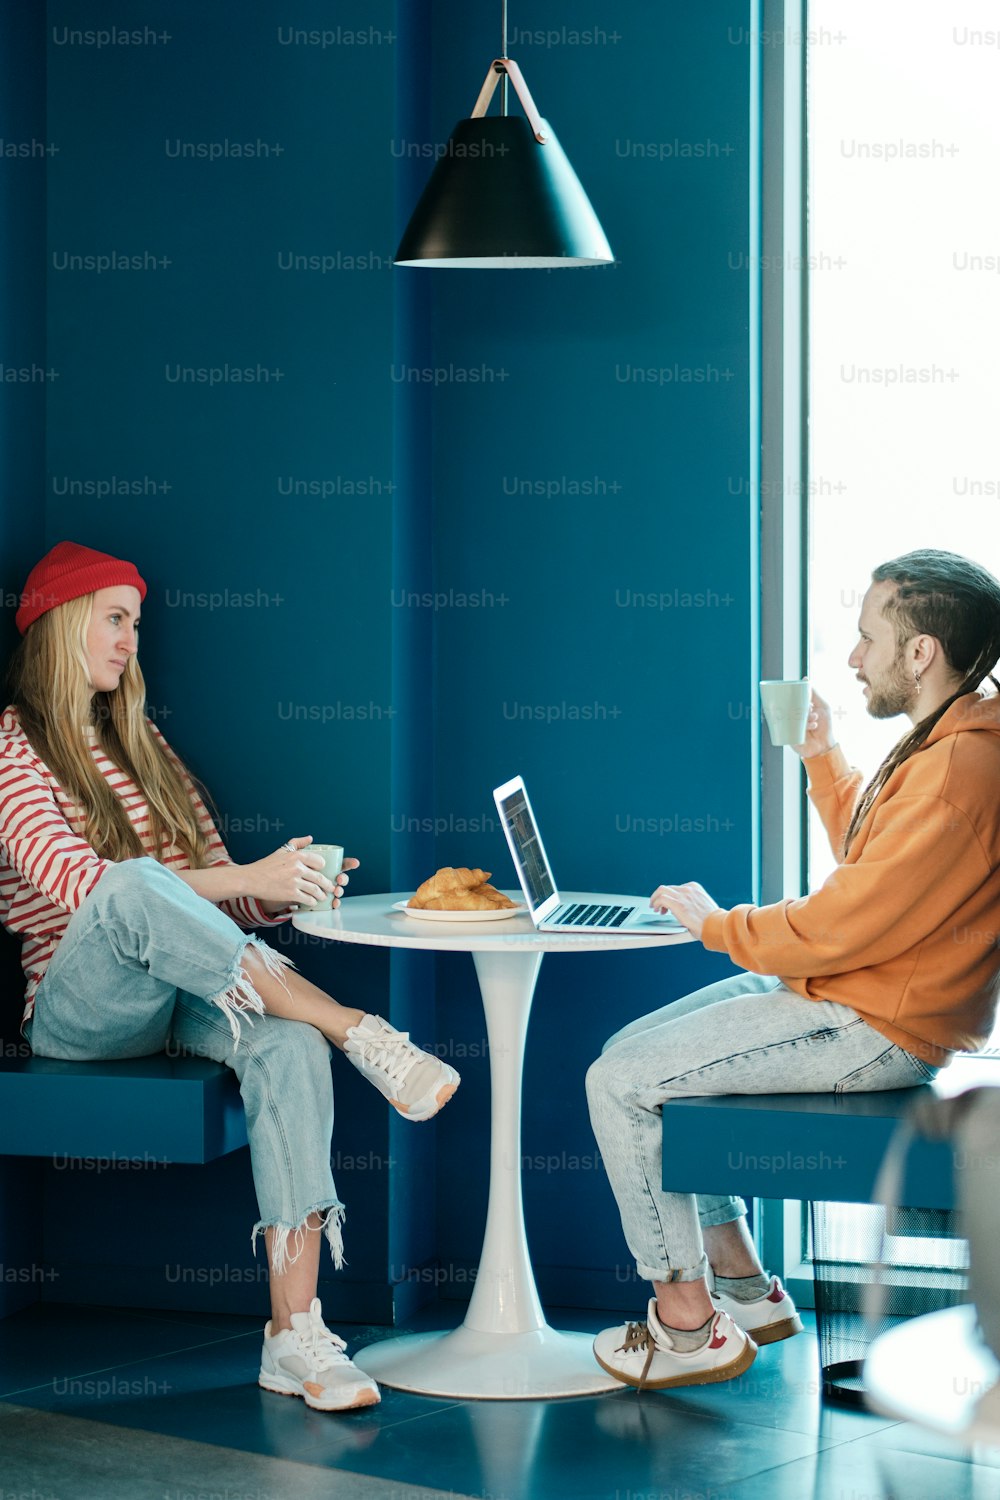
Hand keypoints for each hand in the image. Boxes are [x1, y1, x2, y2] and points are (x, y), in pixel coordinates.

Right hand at [244, 836, 358, 908]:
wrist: (251, 879)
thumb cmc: (265, 865)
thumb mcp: (281, 850)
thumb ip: (297, 843)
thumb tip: (310, 838)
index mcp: (297, 856)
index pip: (320, 862)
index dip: (323, 868)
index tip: (324, 872)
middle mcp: (297, 868)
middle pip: (320, 878)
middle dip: (327, 885)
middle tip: (330, 888)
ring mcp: (294, 881)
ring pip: (315, 890)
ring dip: (321, 895)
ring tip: (323, 896)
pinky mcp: (290, 893)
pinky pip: (307, 899)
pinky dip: (312, 902)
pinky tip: (312, 902)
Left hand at [650, 882, 719, 940]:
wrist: (716, 925)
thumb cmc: (712, 921)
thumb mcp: (704, 907)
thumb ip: (694, 904)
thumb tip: (686, 910)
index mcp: (695, 888)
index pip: (677, 888)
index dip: (670, 896)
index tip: (668, 904)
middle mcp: (688, 889)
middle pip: (668, 888)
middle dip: (661, 896)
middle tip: (658, 906)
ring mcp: (682, 895)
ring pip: (661, 890)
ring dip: (655, 898)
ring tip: (654, 906)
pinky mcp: (677, 904)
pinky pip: (661, 899)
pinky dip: (656, 903)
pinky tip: (657, 910)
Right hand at [791, 689, 836, 759]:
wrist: (825, 746)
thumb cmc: (825, 727)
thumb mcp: (823, 706)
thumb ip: (815, 694)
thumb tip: (805, 680)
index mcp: (801, 708)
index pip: (794, 698)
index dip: (797, 694)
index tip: (798, 690)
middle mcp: (795, 715)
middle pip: (792, 705)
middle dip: (803, 706)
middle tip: (810, 709)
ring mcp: (791, 725)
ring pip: (792, 715)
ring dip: (805, 716)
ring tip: (814, 718)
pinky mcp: (788, 734)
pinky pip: (790, 726)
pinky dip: (803, 725)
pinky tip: (812, 727)